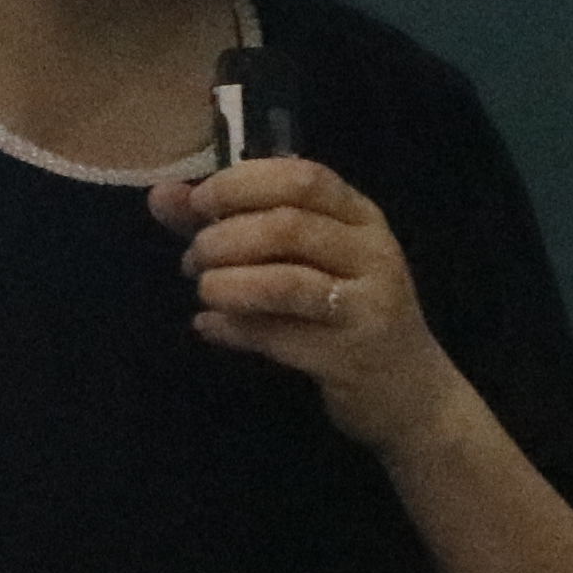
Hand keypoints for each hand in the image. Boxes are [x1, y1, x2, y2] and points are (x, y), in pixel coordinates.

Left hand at [150, 157, 462, 452]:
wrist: (411, 395)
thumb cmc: (346, 312)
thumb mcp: (306, 259)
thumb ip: (234, 221)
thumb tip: (161, 195)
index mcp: (361, 216)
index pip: (303, 177)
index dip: (242, 184)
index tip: (198, 203)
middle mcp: (372, 252)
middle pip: (288, 226)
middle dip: (225, 238)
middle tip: (193, 259)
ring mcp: (367, 305)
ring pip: (286, 282)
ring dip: (229, 283)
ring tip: (203, 291)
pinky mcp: (351, 356)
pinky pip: (281, 337)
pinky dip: (235, 329)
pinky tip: (209, 326)